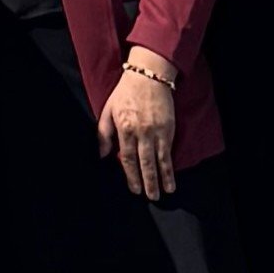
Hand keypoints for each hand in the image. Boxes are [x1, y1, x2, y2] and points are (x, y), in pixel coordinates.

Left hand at [98, 64, 177, 199]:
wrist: (149, 75)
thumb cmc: (125, 92)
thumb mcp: (108, 110)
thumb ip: (103, 134)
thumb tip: (102, 154)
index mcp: (125, 128)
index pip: (127, 158)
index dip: (131, 176)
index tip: (134, 189)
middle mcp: (142, 132)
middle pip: (145, 162)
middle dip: (148, 181)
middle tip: (150, 197)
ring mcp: (157, 130)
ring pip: (160, 159)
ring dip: (163, 177)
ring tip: (165, 191)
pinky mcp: (169, 127)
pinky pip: (169, 150)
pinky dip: (170, 164)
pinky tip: (171, 175)